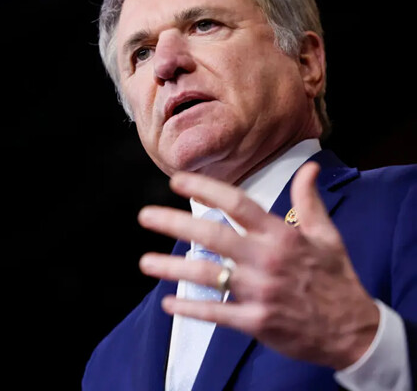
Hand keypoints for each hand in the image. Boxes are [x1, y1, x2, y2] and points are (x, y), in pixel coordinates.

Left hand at [137, 162, 378, 369]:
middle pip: (212, 236)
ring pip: (207, 275)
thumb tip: (308, 168)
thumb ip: (309, 201)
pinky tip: (168, 304)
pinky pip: (216, 312)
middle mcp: (266, 259)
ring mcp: (260, 291)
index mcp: (281, 235)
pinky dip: (190, 309)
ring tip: (145, 262)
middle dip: (175, 223)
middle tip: (145, 216)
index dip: (204, 189)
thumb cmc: (335, 279)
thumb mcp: (327, 235)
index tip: (176, 181)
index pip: (236, 204)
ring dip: (172, 268)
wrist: (353, 331)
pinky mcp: (256, 321)